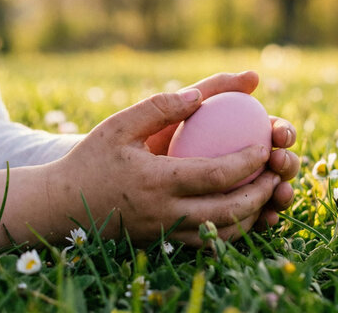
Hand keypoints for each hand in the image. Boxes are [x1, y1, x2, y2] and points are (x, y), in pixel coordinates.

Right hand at [48, 88, 282, 244]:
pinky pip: (208, 242)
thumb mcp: (119, 124)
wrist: (62, 206)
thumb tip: (201, 95)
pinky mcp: (164, 243)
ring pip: (224, 233)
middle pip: (230, 211)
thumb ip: (160, 106)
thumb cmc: (91, 159)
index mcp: (156, 180)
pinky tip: (241, 209)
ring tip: (265, 190)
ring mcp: (166, 232)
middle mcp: (165, 212)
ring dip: (252, 214)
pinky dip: (232, 228)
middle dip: (262, 192)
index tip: (265, 146)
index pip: (217, 175)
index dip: (249, 162)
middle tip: (275, 172)